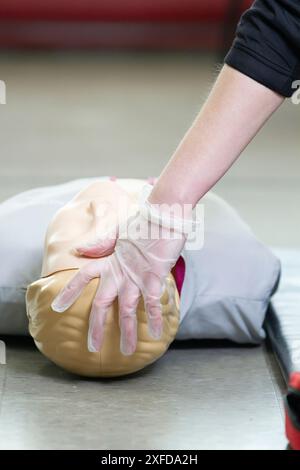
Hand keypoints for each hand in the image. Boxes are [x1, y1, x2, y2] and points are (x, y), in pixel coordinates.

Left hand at [51, 185, 190, 354]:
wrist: (162, 212)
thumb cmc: (142, 221)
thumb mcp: (118, 232)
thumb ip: (99, 243)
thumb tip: (78, 250)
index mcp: (108, 260)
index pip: (83, 276)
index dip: (70, 292)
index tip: (57, 307)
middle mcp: (118, 272)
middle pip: (101, 303)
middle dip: (96, 326)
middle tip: (92, 347)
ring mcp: (135, 276)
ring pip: (126, 309)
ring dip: (127, 331)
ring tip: (127, 351)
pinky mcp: (153, 278)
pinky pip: (153, 303)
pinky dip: (155, 318)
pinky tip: (157, 334)